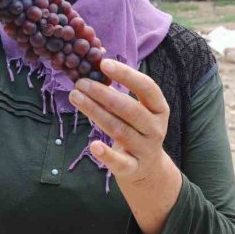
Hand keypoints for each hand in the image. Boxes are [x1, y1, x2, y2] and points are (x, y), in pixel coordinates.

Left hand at [69, 59, 181, 233]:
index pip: (147, 87)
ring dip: (95, 112)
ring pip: (120, 130)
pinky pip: (120, 162)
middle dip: (103, 93)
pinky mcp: (134, 168)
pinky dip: (107, 154)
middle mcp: (156, 128)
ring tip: (75, 97)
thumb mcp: (138, 110)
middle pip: (129, 109)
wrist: (149, 170)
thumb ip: (122, 91)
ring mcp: (146, 149)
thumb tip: (97, 63)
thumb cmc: (137, 130)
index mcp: (159, 109)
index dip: (126, 74)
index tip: (103, 64)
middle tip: (80, 82)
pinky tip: (93, 145)